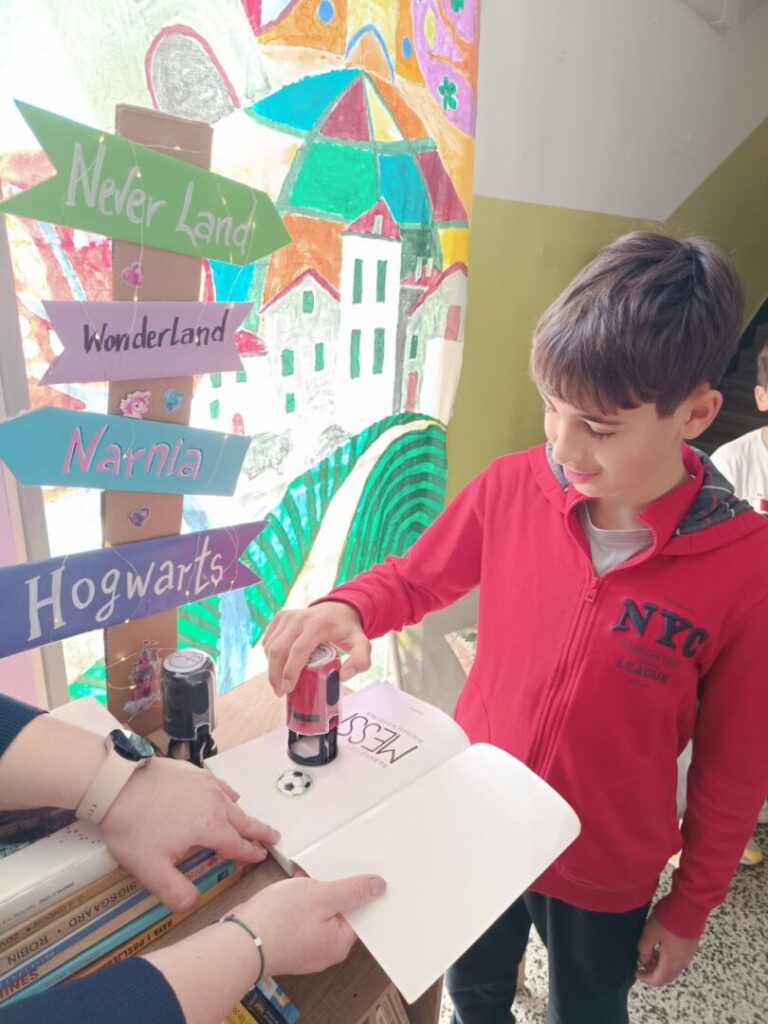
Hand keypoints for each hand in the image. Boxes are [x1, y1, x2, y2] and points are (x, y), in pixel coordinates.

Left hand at [101, 757, 279, 911]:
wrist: (116, 782)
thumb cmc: (133, 826)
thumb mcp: (150, 869)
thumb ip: (174, 891)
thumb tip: (193, 904)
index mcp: (209, 828)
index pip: (237, 845)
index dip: (250, 854)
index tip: (261, 857)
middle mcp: (214, 803)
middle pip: (243, 820)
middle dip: (260, 831)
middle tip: (275, 836)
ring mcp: (205, 784)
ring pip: (232, 802)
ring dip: (243, 814)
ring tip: (250, 820)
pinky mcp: (193, 771)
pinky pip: (219, 786)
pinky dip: (228, 795)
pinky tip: (225, 795)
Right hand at [233, 873, 386, 975]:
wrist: (238, 940)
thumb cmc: (277, 923)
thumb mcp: (322, 896)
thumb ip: (352, 890)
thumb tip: (378, 886)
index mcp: (338, 943)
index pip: (361, 914)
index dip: (360, 891)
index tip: (359, 874)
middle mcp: (323, 948)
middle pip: (339, 910)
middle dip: (332, 887)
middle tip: (324, 873)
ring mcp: (304, 944)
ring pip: (317, 910)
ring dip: (313, 890)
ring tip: (303, 877)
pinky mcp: (287, 938)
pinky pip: (301, 914)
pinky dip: (298, 898)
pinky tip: (290, 885)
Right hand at [263, 601, 370, 694]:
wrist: (338, 608)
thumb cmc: (347, 630)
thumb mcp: (361, 644)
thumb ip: (360, 661)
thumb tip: (343, 677)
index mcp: (318, 625)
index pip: (298, 650)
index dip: (290, 671)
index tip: (288, 689)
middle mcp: (299, 618)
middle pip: (279, 650)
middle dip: (275, 675)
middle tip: (281, 692)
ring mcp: (287, 616)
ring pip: (270, 647)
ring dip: (272, 668)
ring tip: (281, 682)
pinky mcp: (279, 618)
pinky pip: (268, 642)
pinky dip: (270, 657)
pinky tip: (280, 666)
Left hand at [635, 914, 698, 986]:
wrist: (690, 904)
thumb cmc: (668, 919)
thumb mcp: (650, 933)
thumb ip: (644, 949)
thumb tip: (643, 959)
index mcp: (672, 962)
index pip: (658, 980)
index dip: (645, 978)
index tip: (636, 972)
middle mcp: (682, 962)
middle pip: (667, 976)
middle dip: (653, 973)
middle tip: (641, 963)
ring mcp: (688, 953)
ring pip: (673, 967)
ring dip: (660, 964)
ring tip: (648, 952)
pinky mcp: (691, 944)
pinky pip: (678, 958)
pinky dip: (667, 958)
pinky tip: (660, 945)